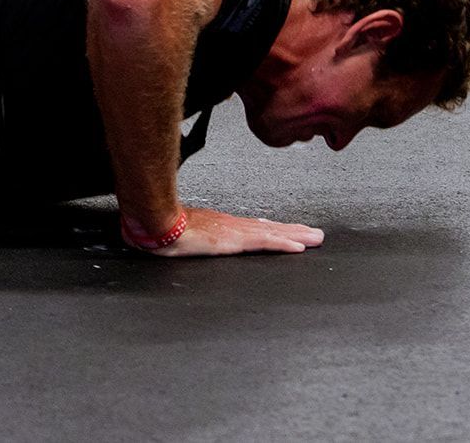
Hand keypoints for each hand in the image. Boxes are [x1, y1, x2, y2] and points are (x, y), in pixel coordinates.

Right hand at [132, 208, 324, 256]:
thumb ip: (191, 235)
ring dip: (295, 236)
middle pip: (269, 228)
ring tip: (314, 238)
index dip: (275, 230)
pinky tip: (297, 247)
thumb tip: (192, 238)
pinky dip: (282, 244)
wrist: (154, 221)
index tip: (291, 231)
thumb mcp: (182, 233)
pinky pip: (263, 242)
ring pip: (272, 233)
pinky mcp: (232, 240)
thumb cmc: (161, 227)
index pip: (254, 228)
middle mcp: (231, 225)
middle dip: (293, 231)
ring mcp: (233, 231)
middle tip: (315, 234)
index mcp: (220, 225)